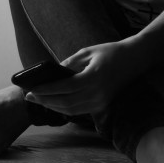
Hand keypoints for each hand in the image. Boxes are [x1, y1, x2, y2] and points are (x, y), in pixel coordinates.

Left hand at [25, 41, 140, 115]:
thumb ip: (69, 63)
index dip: (46, 90)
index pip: (64, 88)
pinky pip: (79, 111)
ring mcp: (101, 102)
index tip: (31, 89)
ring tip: (39, 100)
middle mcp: (97, 93)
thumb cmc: (110, 51)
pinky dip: (64, 109)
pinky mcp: (102, 105)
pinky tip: (54, 103)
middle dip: (45, 101)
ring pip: (71, 110)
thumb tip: (51, 74)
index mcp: (93, 78)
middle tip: (29, 96)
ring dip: (53, 107)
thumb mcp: (87, 52)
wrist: (134, 59)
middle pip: (65, 103)